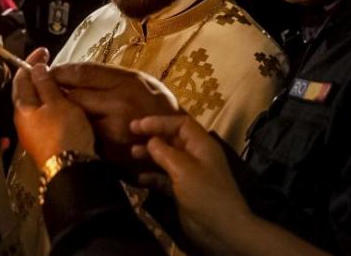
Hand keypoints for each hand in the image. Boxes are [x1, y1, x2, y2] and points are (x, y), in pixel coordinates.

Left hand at [13, 48, 95, 168]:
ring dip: (45, 91)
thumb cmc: (64, 132)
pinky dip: (51, 104)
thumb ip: (46, 84)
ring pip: (36, 104)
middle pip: (26, 92)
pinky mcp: (45, 141)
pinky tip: (64, 104)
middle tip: (51, 64)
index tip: (43, 51)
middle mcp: (23, 120)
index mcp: (22, 107)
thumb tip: (36, 68)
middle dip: (37, 76)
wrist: (72, 169)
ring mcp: (33, 132)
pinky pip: (44, 116)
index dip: (31, 62)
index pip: (21, 78)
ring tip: (60, 82)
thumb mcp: (58, 103)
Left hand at [49, 62, 179, 168]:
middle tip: (49, 90)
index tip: (50, 70)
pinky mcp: (110, 151)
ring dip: (65, 114)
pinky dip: (77, 133)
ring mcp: (114, 131)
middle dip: (58, 93)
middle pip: (74, 96)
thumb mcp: (139, 80)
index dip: (61, 71)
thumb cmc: (158, 105)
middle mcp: (119, 105)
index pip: (83, 73)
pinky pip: (85, 137)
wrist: (176, 142)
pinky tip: (75, 129)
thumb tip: (75, 73)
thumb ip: (109, 77)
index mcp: (127, 82)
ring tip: (60, 110)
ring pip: (76, 119)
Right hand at [130, 115, 254, 253]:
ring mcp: (189, 174)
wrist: (221, 229)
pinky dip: (152, 176)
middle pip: (172, 139)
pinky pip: (164, 178)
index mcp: (201, 145)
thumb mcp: (184, 169)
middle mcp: (196, 156)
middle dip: (152, 137)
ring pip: (166, 158)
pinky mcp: (182, 191)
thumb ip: (165, 152)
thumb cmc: (205, 193)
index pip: (180, 124)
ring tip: (132, 154)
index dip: (159, 121)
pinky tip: (138, 178)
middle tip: (130, 136)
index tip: (138, 125)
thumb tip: (151, 140)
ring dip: (150, 155)